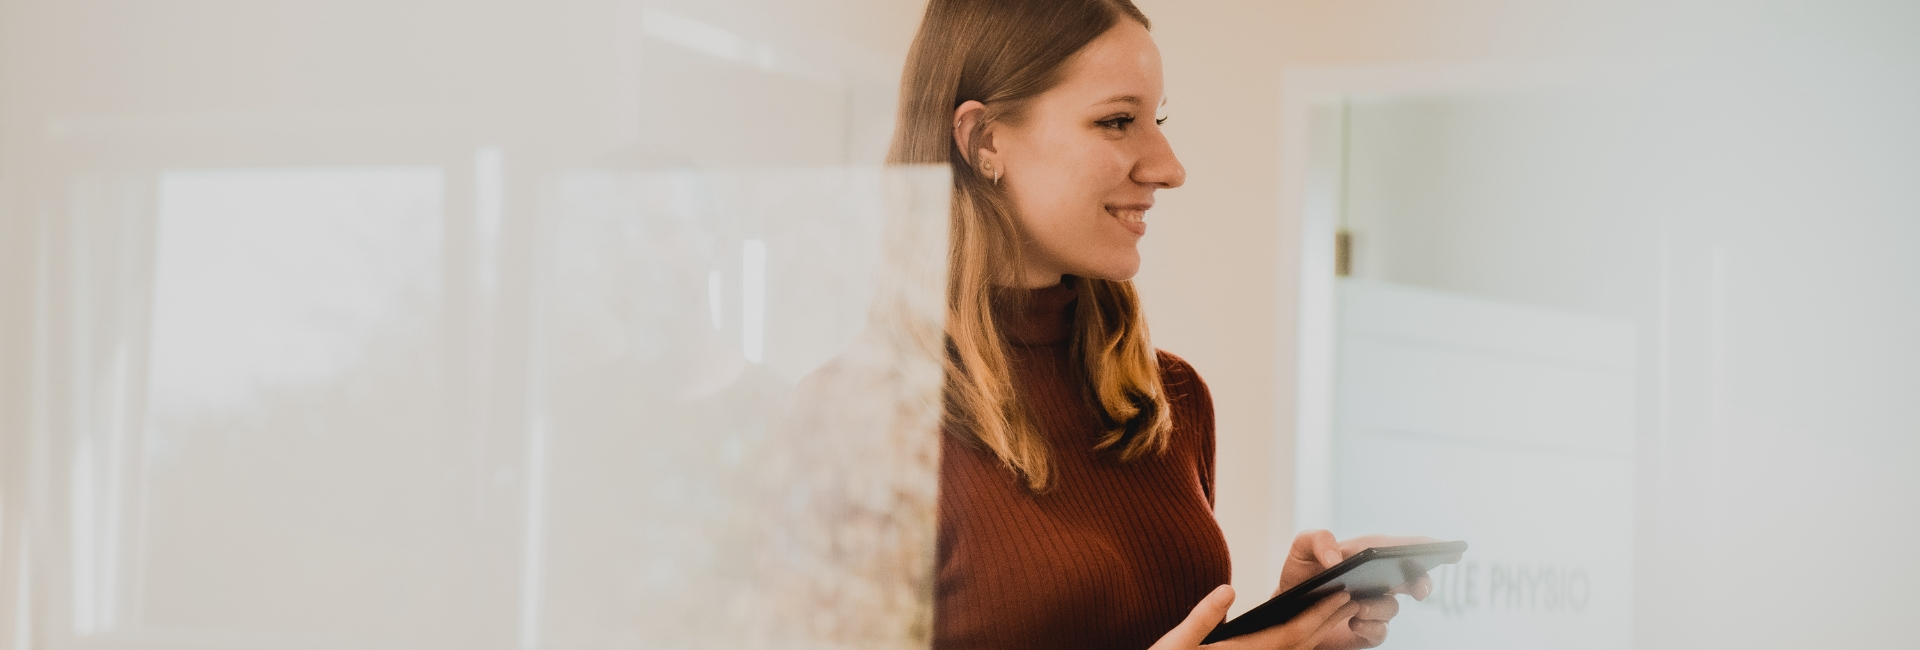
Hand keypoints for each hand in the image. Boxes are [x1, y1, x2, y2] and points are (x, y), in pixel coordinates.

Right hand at [1150, 584, 1358, 649]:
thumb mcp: (1177, 641)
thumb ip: (1203, 616)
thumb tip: (1227, 590)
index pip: (1295, 632)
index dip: (1320, 613)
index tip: (1340, 594)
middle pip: (1305, 642)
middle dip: (1330, 619)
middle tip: (1355, 596)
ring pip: (1301, 649)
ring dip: (1324, 629)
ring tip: (1341, 609)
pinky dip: (1306, 638)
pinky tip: (1312, 627)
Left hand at [1277, 531, 1460, 649]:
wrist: (1286, 611)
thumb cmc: (1299, 575)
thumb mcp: (1301, 548)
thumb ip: (1318, 540)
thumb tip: (1337, 558)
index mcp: (1370, 555)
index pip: (1406, 548)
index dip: (1431, 548)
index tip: (1451, 551)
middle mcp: (1379, 580)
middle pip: (1414, 579)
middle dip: (1422, 582)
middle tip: (1418, 589)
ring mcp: (1375, 605)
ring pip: (1393, 608)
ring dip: (1377, 607)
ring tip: (1355, 606)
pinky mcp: (1366, 629)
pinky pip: (1380, 631)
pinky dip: (1369, 627)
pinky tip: (1353, 622)